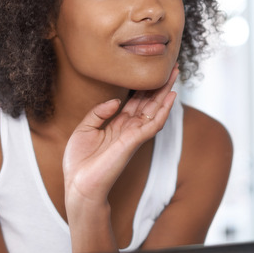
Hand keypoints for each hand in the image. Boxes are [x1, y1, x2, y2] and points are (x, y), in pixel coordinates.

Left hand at [62, 65, 178, 207]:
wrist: (79, 185)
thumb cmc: (79, 162)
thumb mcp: (83, 129)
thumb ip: (99, 112)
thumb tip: (116, 100)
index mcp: (116, 125)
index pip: (135, 102)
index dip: (144, 87)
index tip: (151, 71)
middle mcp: (128, 129)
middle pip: (148, 102)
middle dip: (160, 85)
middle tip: (172, 67)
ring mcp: (133, 135)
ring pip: (155, 110)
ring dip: (166, 92)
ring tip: (174, 74)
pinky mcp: (134, 142)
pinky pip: (153, 123)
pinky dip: (164, 110)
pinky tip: (171, 96)